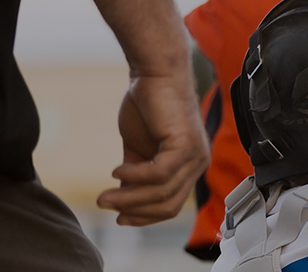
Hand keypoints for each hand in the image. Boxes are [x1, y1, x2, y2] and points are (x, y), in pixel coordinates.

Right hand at [98, 76, 208, 225]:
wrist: (155, 75)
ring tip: (105, 195)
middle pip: (168, 205)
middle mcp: (197, 164)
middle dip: (135, 211)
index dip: (145, 216)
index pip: (171, 205)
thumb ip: (135, 173)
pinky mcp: (185, 144)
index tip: (119, 218)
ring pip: (162, 192)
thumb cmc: (148, 107)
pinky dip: (136, 177)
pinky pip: (160, 173)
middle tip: (106, 206)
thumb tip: (122, 198)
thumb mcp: (139, 148)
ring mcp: (195, 155)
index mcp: (189, 167)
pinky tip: (117, 171)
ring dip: (129, 197)